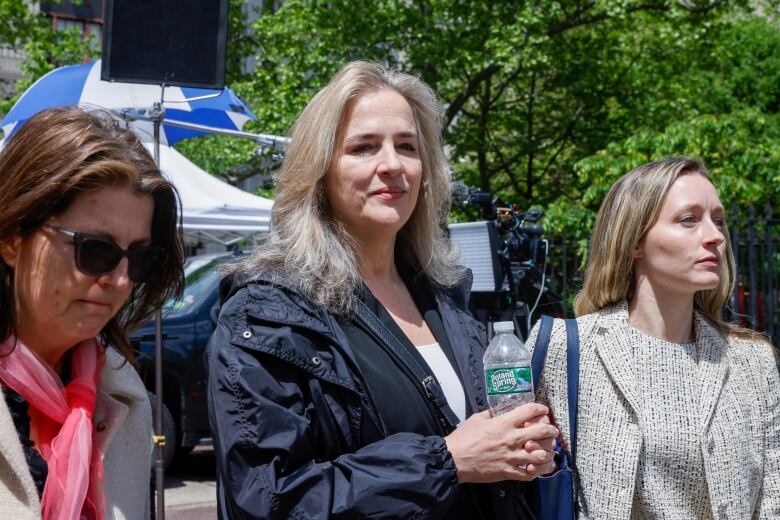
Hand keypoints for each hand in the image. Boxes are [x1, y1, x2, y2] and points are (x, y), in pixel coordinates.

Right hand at [444, 403, 558, 482]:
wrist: (454, 459)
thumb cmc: (463, 439)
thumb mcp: (476, 419)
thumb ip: (490, 414)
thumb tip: (497, 410)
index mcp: (503, 423)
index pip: (529, 411)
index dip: (540, 409)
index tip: (543, 410)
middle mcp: (511, 439)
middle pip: (541, 432)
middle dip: (551, 430)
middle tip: (552, 431)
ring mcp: (511, 457)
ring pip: (541, 455)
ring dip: (547, 452)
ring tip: (548, 451)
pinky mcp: (508, 472)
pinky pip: (529, 474)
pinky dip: (537, 471)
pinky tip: (537, 468)